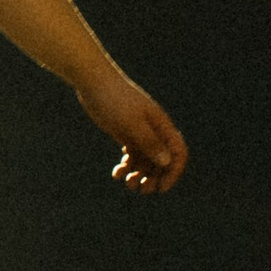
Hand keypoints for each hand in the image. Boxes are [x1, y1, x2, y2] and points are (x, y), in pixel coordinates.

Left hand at [78, 72, 187, 194]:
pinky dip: (126, 167)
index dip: (173, 173)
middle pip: (162, 162)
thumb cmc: (113, 98)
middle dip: (154, 178)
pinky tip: (116, 173)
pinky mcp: (125, 133)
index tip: (161, 188)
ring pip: (146, 161)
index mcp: (161, 126)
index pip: (178, 154)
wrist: (92, 81)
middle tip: (140, 189)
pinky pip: (131, 156)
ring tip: (126, 182)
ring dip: (139, 176)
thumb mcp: (131, 122)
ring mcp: (139, 132)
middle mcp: (153, 131)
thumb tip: (167, 162)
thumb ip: (149, 142)